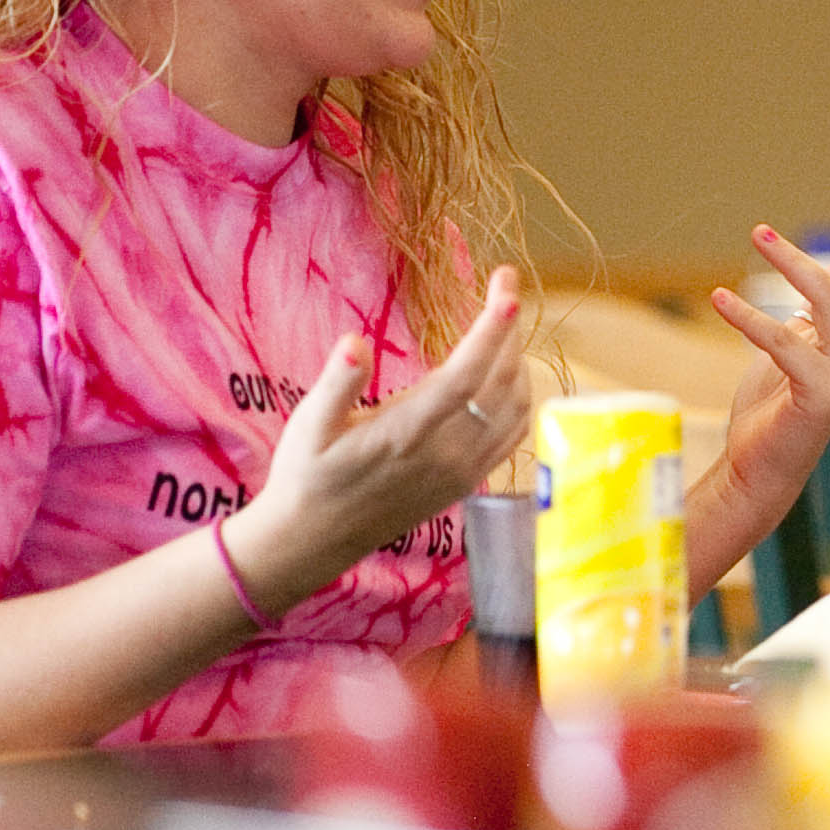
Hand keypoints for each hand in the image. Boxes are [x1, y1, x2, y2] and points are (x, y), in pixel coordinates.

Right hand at [240, 269, 534, 604]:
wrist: (315, 540)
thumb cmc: (307, 474)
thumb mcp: (310, 425)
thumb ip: (337, 383)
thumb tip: (354, 341)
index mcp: (407, 432)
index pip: (464, 375)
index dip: (491, 332)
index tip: (508, 290)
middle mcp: (445, 452)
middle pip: (501, 383)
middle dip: (509, 330)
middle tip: (504, 289)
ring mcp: (462, 470)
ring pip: (515, 408)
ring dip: (519, 362)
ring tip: (505, 327)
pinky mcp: (468, 482)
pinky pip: (514, 436)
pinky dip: (522, 398)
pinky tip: (509, 377)